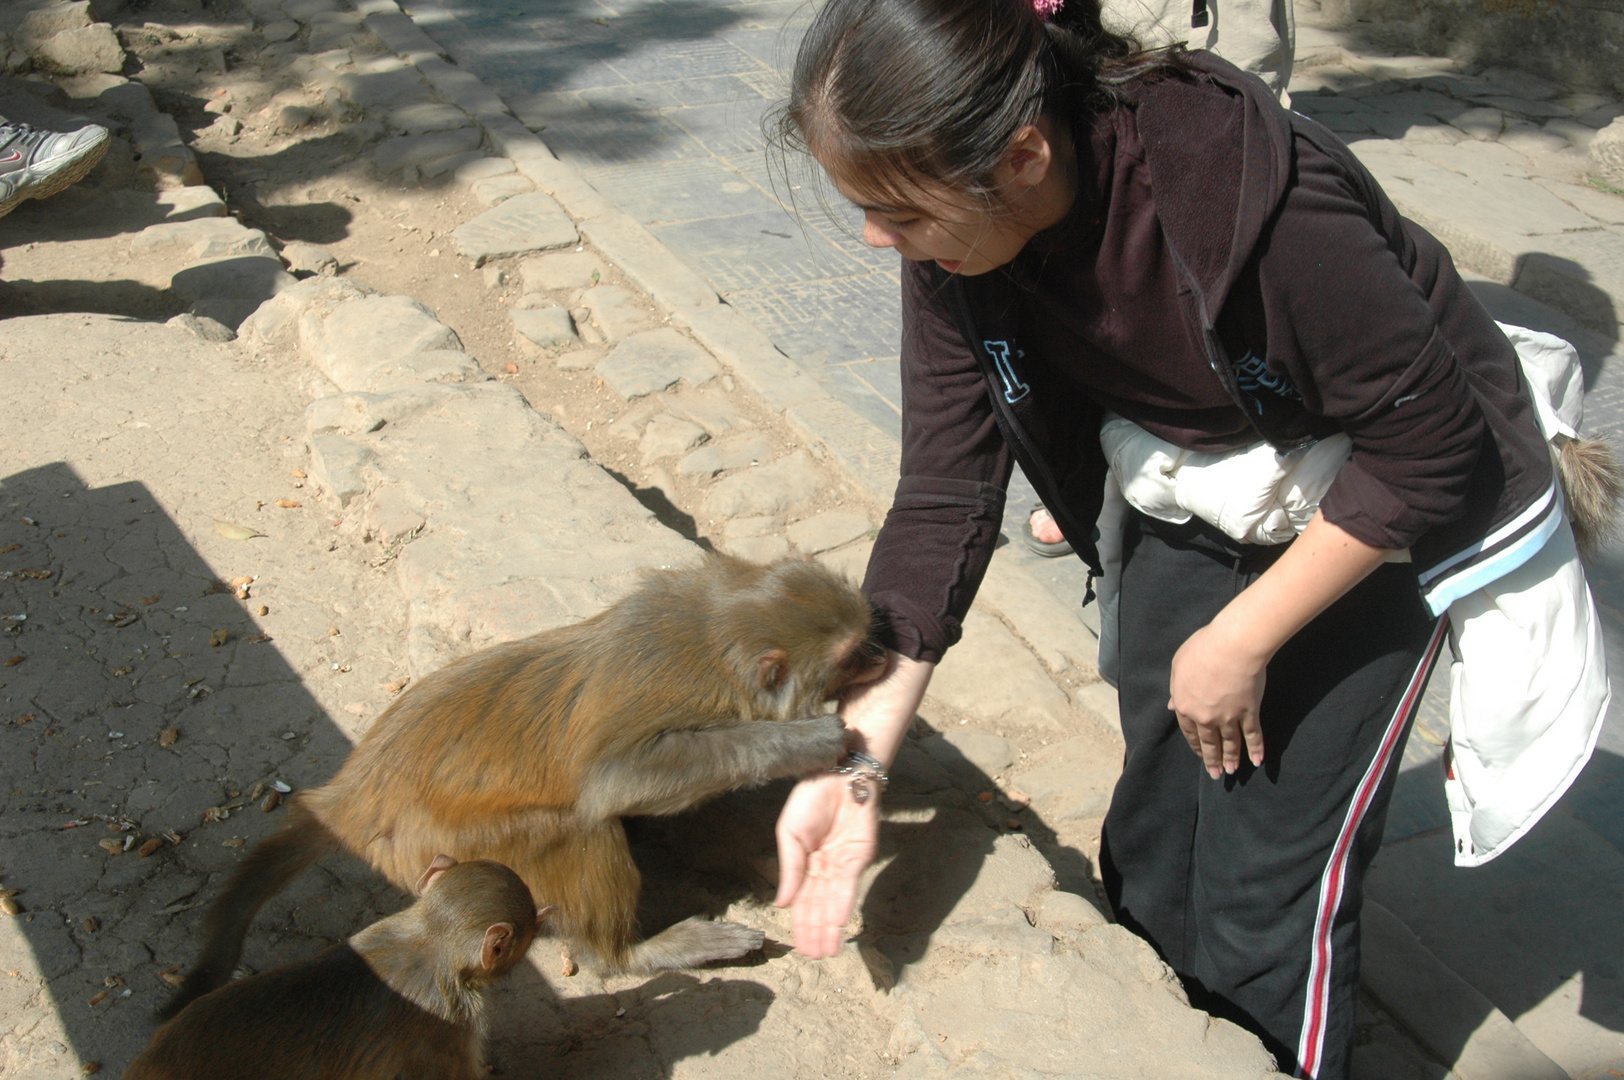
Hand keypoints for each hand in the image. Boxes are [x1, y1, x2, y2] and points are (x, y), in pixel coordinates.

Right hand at [774, 771, 878, 957]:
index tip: (800, 948)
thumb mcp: (790, 834)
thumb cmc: (809, 798)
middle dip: (817, 932)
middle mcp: (825, 868)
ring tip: (828, 950)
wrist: (837, 774)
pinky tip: (838, 922)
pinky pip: (849, 885)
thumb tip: (781, 905)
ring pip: (835, 902)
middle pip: (819, 907)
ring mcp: (843, 864)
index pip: (802, 901)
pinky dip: (843, 904)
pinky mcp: (860, 856)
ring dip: (832, 926)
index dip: (801, 924)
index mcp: (805, 863)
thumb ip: (789, 870)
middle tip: (815, 958)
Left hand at [1168, 620, 1267, 777]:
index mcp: (1185, 705)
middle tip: (1215, 774)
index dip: (1195, 744)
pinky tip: (1257, 761)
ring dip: (1231, 759)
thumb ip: (1176, 688)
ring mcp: (1228, 717)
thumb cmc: (1202, 649)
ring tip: (1231, 772)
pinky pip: (1253, 735)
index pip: (1189, 731)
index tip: (1199, 753)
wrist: (1231, 647)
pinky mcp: (1249, 712)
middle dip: (1212, 759)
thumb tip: (1173, 706)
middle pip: (1209, 742)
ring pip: (1230, 743)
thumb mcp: (1178, 665)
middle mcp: (1205, 716)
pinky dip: (1256, 749)